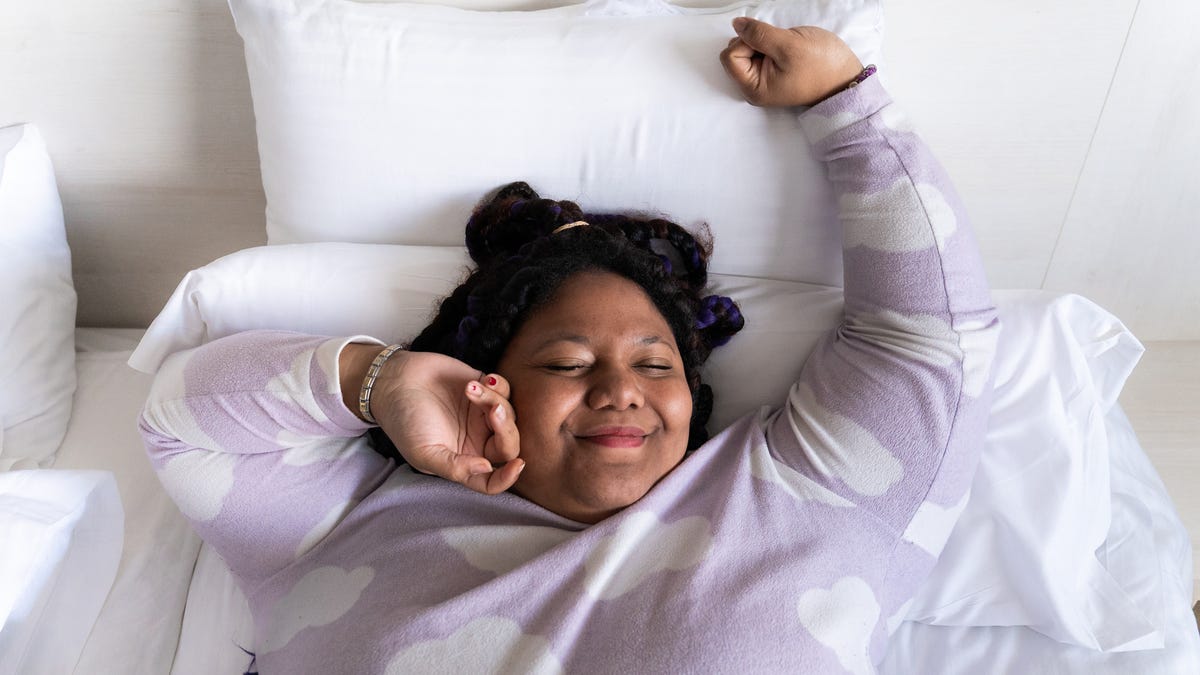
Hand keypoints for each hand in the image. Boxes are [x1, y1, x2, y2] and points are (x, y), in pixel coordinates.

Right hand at [344, 346, 523, 494]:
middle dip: (506, 428)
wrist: (394, 380)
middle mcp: (476, 440)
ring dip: (496, 400)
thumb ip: (454, 467)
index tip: (517, 465)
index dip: (508, 477)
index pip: (492, 479)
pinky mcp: (483, 389)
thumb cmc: (404, 420)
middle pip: (509, 445)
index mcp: (463, 461)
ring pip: (509, 415)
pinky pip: (505, 390)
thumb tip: (486, 469)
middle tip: (491, 410)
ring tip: (470, 389)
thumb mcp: (423, 453)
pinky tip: (481, 379)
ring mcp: (481, 415)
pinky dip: (498, 385)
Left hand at [719, 18, 863, 106]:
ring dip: (763, 41)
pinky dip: (769, 44)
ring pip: (747, 49)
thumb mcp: (789, 45)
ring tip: (786, 48)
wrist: (845, 78)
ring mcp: (762, 79)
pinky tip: (785, 49)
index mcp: (753, 88)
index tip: (770, 44)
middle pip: (735, 52)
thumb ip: (759, 34)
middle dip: (754, 41)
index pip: (730, 56)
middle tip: (780, 46)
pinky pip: (759, 50)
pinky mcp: (770, 71)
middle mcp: (753, 86)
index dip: (746, 42)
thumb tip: (737, 24)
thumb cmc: (822, 66)